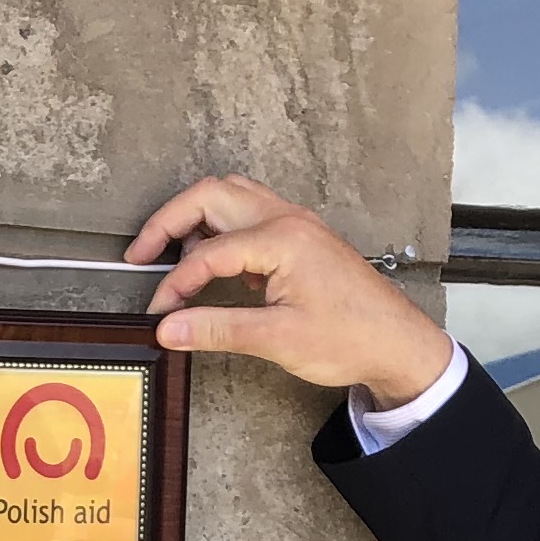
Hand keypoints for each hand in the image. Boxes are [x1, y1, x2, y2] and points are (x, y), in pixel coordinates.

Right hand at [126, 175, 453, 410]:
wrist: (397, 344)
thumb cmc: (351, 338)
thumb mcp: (276, 340)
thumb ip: (216, 329)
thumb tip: (168, 329)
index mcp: (282, 239)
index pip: (207, 252)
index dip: (174, 284)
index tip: (160, 312)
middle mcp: (288, 219)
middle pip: (211, 196)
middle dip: (169, 222)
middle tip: (142, 255)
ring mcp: (297, 224)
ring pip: (231, 197)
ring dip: (197, 220)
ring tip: (174, 256)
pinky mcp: (301, 237)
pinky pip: (251, 215)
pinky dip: (223, 230)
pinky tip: (218, 266)